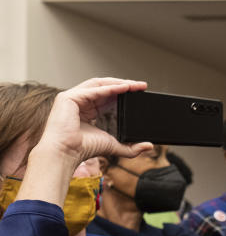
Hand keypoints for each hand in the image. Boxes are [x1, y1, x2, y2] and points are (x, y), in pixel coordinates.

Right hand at [36, 78, 151, 164]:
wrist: (67, 153)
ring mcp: (72, 98)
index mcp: (87, 110)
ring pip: (98, 84)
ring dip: (118, 83)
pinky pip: (92, 89)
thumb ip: (131, 147)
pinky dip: (109, 88)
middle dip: (124, 85)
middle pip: (104, 87)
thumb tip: (149, 146)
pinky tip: (124, 88)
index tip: (140, 92)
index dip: (123, 92)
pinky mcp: (68, 97)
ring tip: (135, 85)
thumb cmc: (84, 149)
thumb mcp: (113, 145)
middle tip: (141, 86)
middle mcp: (79, 102)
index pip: (107, 96)